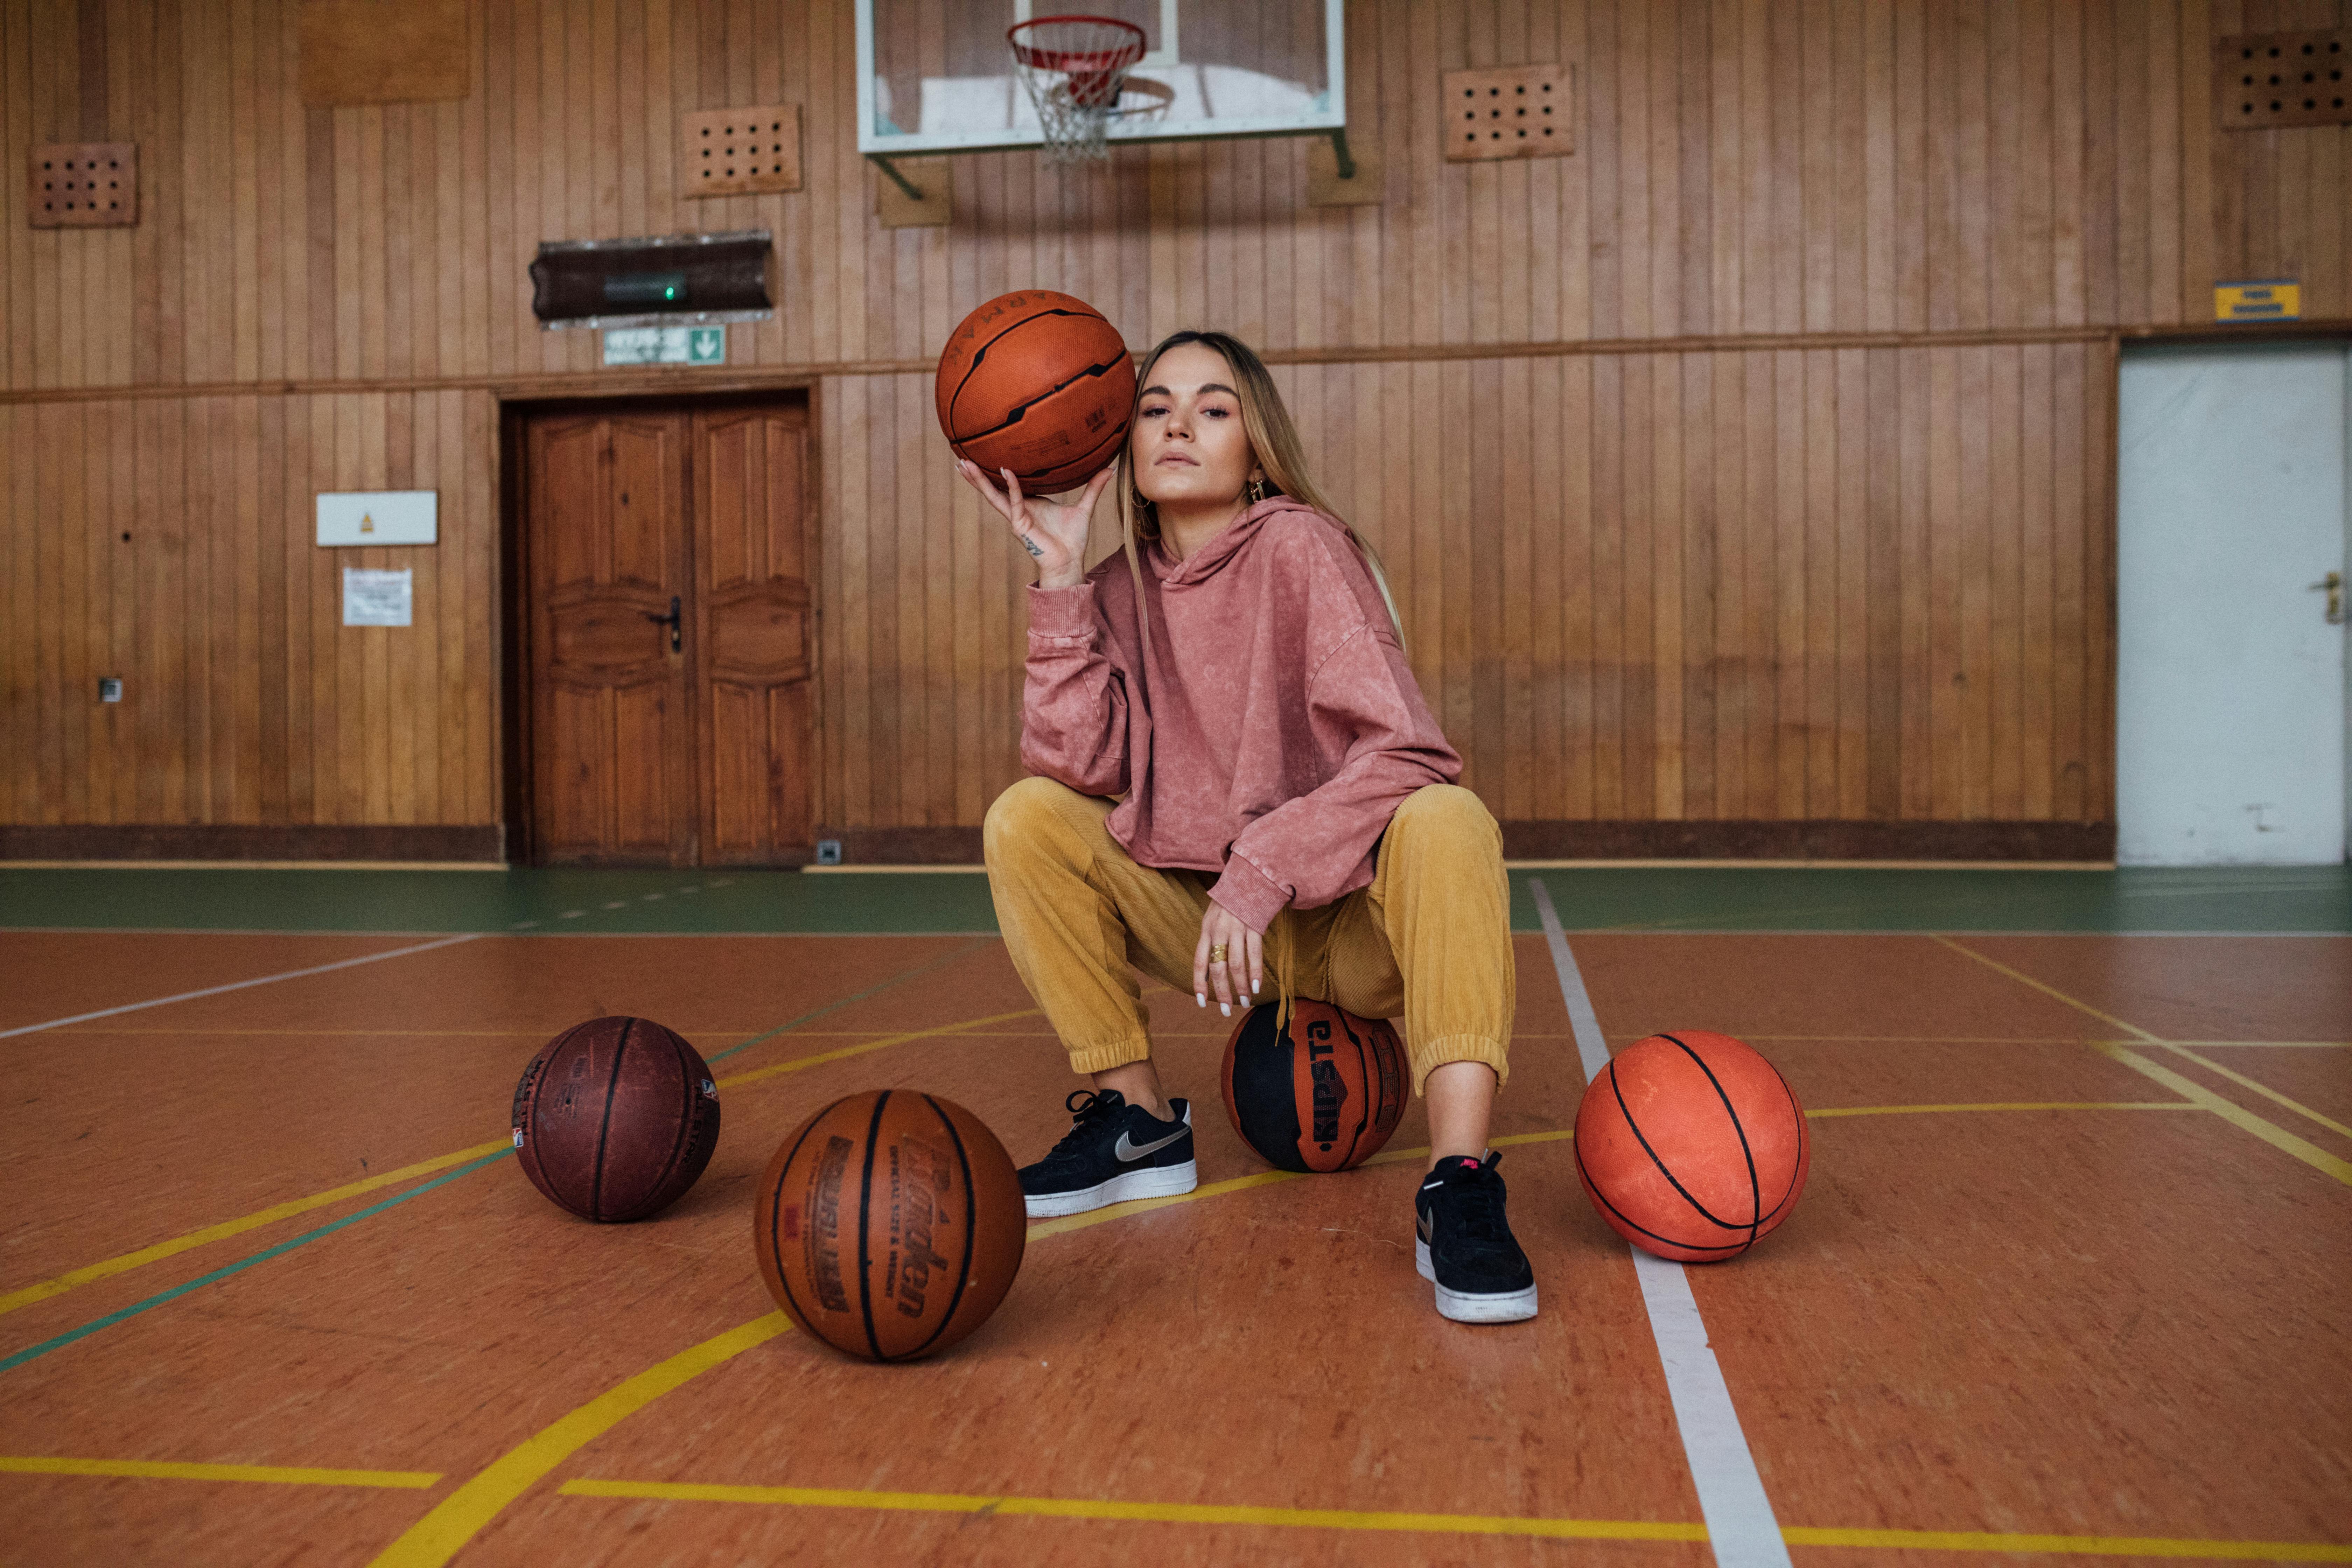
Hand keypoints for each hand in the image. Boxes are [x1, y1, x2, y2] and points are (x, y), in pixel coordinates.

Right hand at [955, 458, 1116, 589]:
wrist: (1071, 562)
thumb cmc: (1073, 540)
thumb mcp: (1084, 507)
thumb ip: (1092, 488)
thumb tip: (1109, 468)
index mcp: (1029, 502)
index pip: (1008, 483)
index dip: (995, 470)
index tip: (985, 453)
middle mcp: (1019, 508)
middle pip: (993, 487)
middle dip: (976, 474)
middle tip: (961, 455)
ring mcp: (1017, 517)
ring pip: (993, 494)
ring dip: (978, 480)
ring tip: (963, 464)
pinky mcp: (1020, 525)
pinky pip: (1014, 502)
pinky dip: (1010, 487)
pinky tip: (1004, 472)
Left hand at [1192, 897, 1263, 1017]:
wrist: (1248, 877)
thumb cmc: (1228, 901)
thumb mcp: (1212, 918)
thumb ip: (1209, 941)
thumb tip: (1207, 971)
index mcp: (1206, 930)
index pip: (1199, 962)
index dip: (1199, 984)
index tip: (1201, 1003)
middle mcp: (1219, 930)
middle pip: (1218, 968)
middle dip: (1222, 993)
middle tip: (1226, 1011)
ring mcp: (1237, 928)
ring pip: (1236, 964)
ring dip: (1241, 987)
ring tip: (1245, 1002)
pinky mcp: (1254, 926)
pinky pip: (1255, 954)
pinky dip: (1255, 973)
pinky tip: (1257, 987)